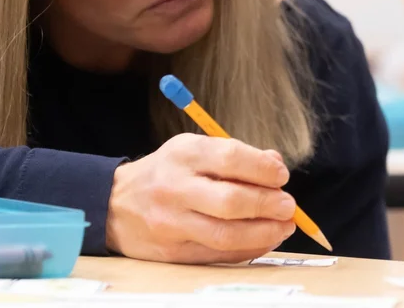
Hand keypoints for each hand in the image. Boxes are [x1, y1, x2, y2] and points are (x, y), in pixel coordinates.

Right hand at [105, 133, 296, 263]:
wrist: (114, 203)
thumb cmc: (167, 172)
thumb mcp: (194, 149)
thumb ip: (235, 154)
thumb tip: (275, 164)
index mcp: (184, 154)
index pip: (231, 158)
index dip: (263, 168)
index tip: (281, 176)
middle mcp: (175, 188)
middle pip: (231, 201)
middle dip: (268, 204)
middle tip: (289, 206)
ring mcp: (171, 224)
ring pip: (226, 235)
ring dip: (264, 233)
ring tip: (284, 227)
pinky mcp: (172, 252)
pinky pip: (217, 255)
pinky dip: (248, 250)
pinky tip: (264, 241)